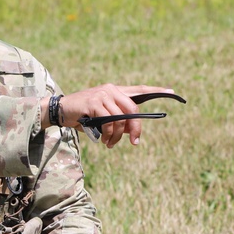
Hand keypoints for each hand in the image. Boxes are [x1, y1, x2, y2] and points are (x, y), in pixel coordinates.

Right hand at [52, 84, 175, 147]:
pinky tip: (103, 140)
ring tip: (110, 144)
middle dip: (135, 128)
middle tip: (134, 142)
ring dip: (117, 136)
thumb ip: (118, 120)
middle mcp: (111, 90)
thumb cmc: (83, 115)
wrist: (61, 111)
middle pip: (133, 109)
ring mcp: (102, 95)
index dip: (156, 91)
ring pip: (120, 118)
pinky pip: (108, 122)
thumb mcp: (103, 118)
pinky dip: (108, 134)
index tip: (172, 92)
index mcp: (116, 91)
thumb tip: (132, 131)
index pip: (140, 90)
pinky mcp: (93, 102)